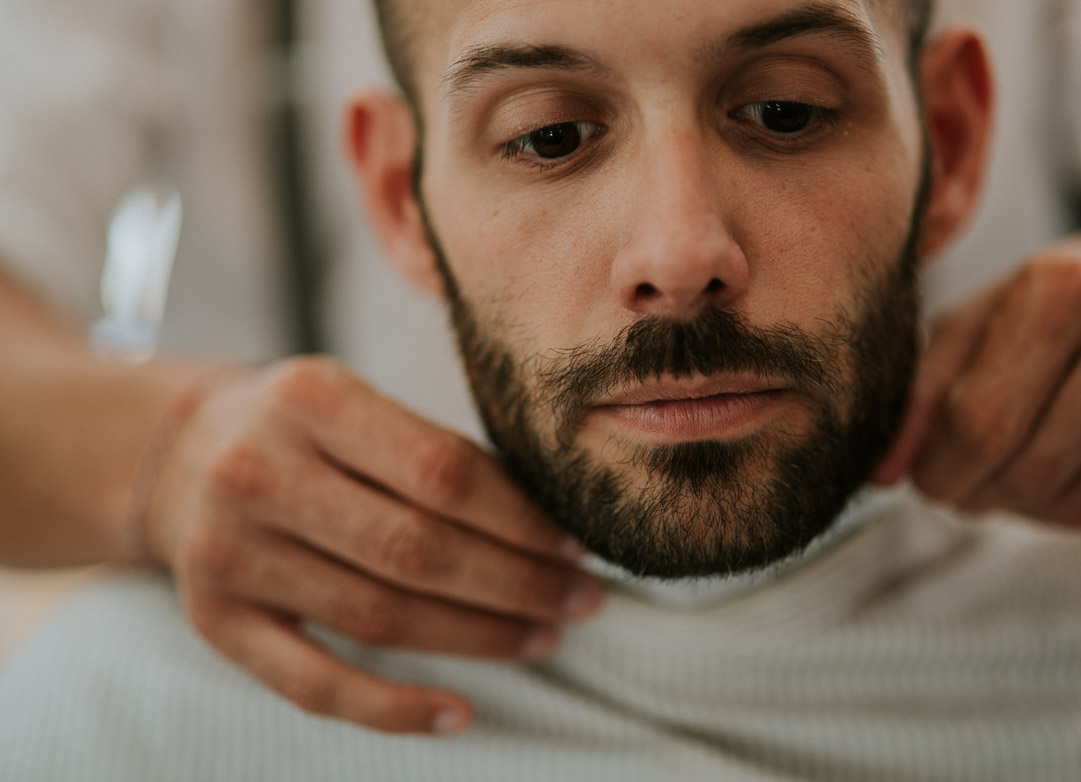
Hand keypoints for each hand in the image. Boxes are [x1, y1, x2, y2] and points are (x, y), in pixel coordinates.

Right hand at [142, 356, 604, 733]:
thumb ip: (432, 451)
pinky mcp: (215, 621)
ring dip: (478, 638)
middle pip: (416, 549)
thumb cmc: (304, 428)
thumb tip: (548, 528)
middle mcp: (259, 472)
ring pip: (380, 617)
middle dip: (517, 584)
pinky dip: (392, 708)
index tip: (576, 547)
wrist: (184, 455)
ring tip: (543, 637)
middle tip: (582, 601)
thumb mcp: (356, 400)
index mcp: (310, 397)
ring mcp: (229, 553)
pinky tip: (458, 714)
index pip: (442, 471)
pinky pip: (313, 684)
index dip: (521, 519)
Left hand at [875, 220, 1080, 539]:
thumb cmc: (1062, 300)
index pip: (981, 423)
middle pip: (1030, 474)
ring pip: (1078, 508)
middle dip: (981, 495)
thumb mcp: (981, 320)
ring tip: (1025, 465)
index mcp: (1069, 289)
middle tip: (971, 477)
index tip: (929, 474)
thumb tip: (882, 477)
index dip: (940, 471)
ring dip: (1030, 510)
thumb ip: (923, 393)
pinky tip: (1080, 469)